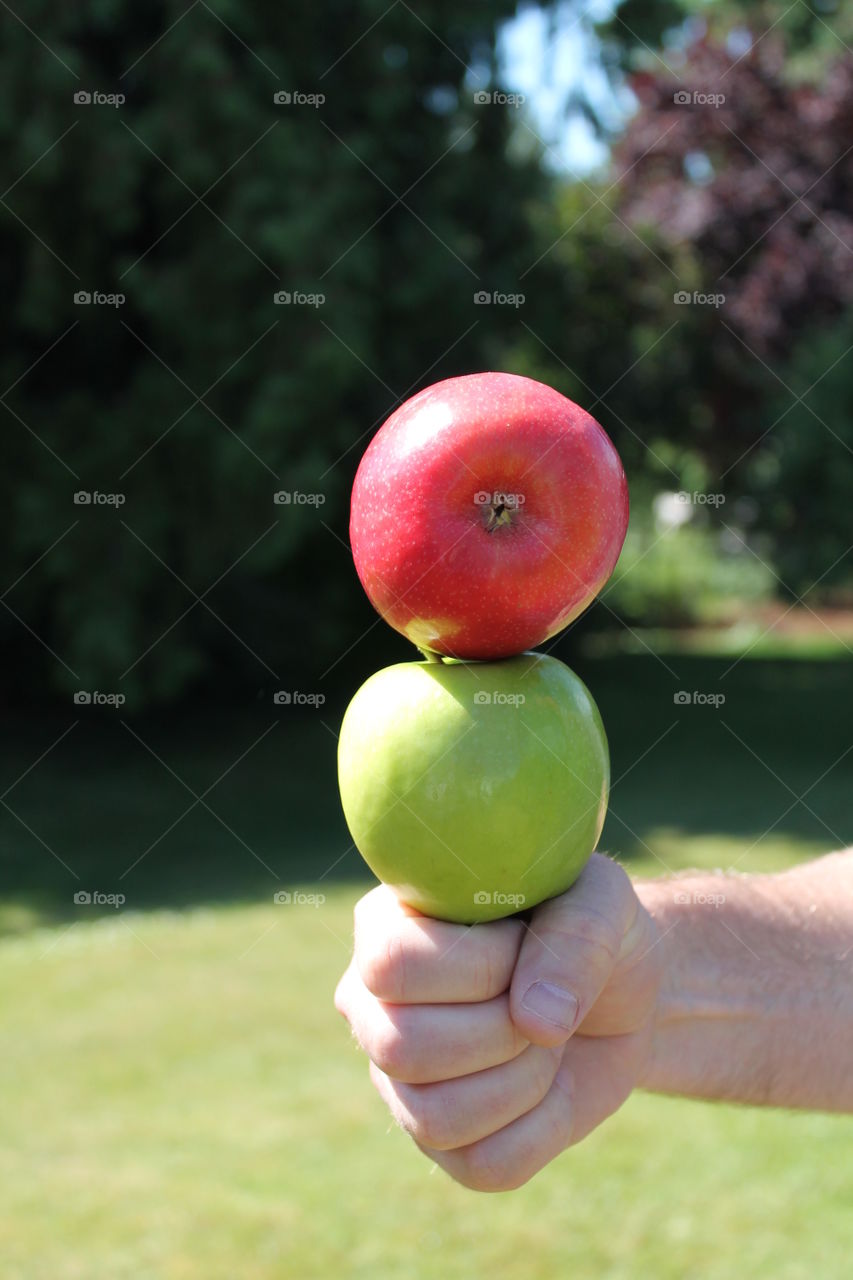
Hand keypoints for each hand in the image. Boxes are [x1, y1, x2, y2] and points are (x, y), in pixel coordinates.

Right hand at [334, 853, 663, 1190]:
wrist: (619, 991)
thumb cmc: (591, 927)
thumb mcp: (602, 903)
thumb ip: (575, 942)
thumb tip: (536, 1024)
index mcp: (386, 924)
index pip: (392, 965)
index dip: (478, 968)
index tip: (526, 943)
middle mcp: (371, 1003)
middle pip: (402, 1047)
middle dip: (503, 1032)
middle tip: (542, 1003)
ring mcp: (396, 1077)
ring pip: (436, 1118)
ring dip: (525, 1080)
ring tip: (546, 1040)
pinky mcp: (437, 1139)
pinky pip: (483, 1164)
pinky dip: (543, 1128)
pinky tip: (550, 1084)